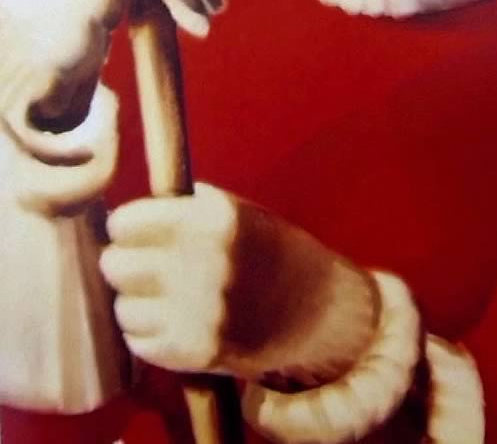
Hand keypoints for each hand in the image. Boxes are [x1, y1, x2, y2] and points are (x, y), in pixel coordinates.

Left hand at [100, 184, 378, 379]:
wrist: (317, 310)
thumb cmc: (269, 252)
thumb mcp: (235, 213)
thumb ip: (183, 211)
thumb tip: (122, 219)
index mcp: (212, 219)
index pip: (125, 221)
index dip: (128, 226)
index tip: (137, 233)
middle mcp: (202, 262)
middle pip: (114, 264)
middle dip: (125, 264)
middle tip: (145, 266)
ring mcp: (196, 311)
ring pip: (123, 306)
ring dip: (137, 301)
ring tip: (166, 297)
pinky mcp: (193, 352)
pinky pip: (138, 340)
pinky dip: (149, 333)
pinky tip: (176, 321)